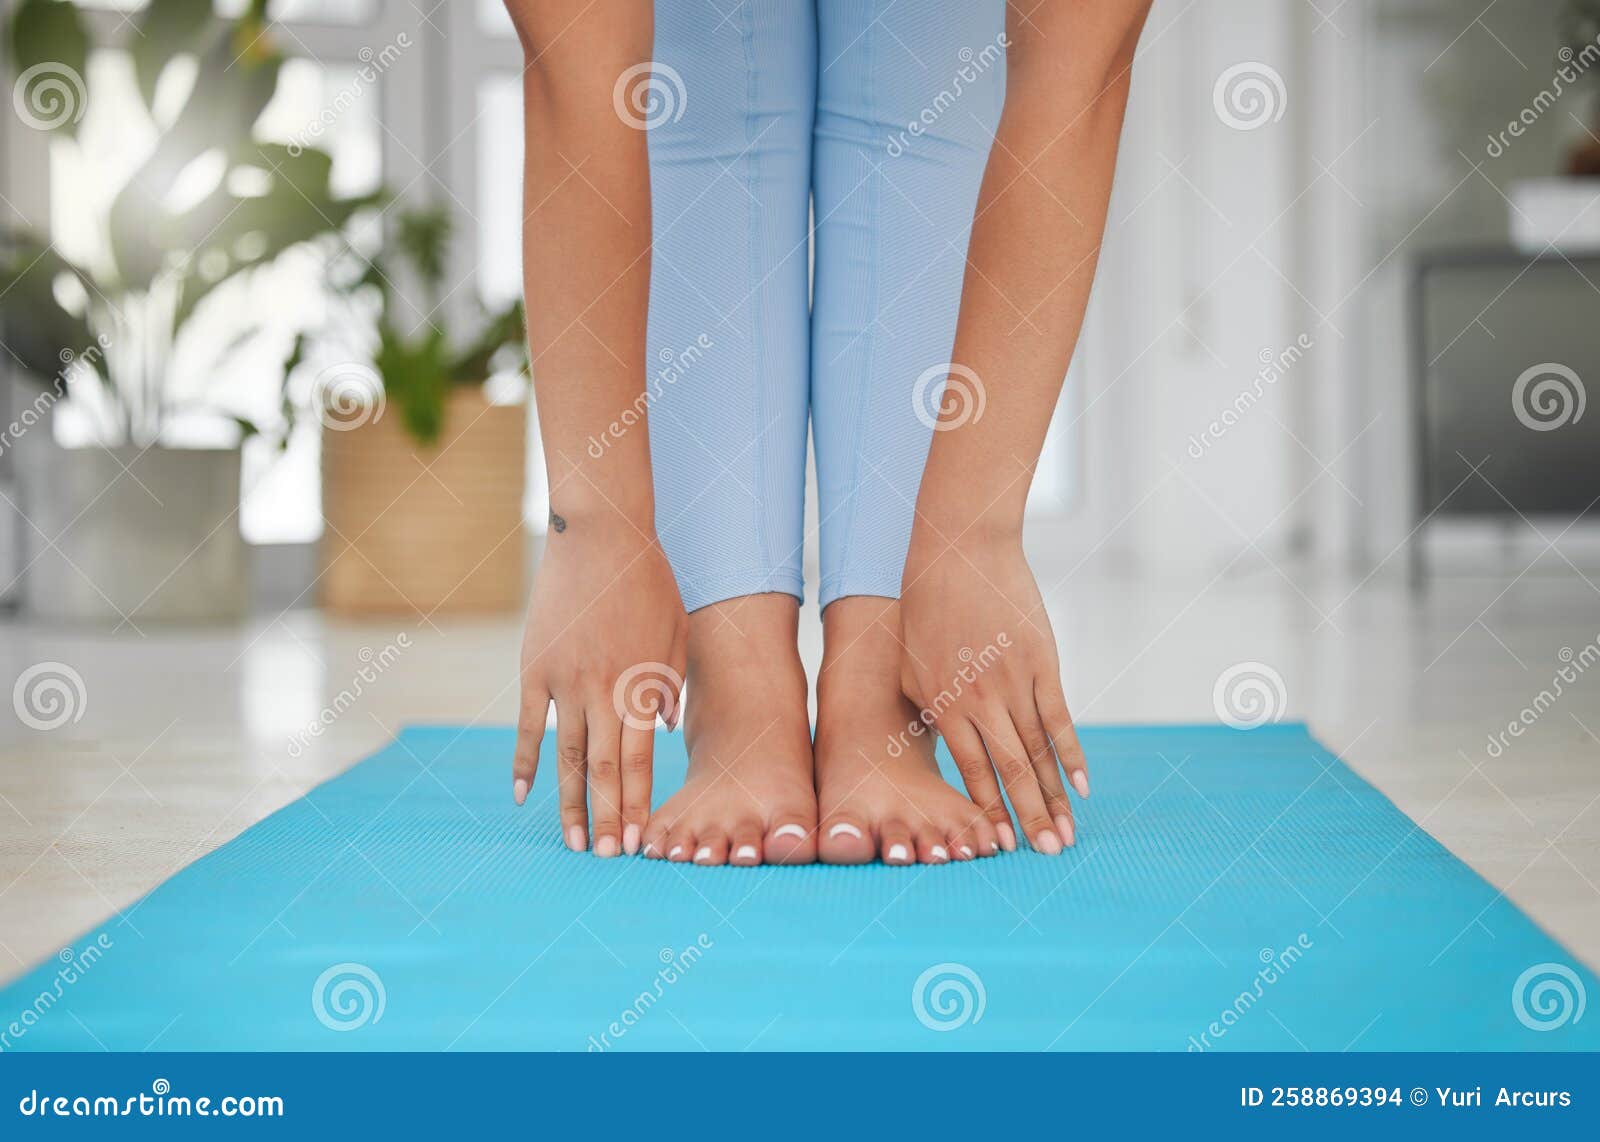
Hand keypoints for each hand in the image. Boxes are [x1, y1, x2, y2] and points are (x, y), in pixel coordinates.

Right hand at [513, 517, 686, 856]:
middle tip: (610, 860)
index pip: (642, 762)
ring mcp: (564, 682)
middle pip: (606, 770)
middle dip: (610, 819)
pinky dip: (525, 763)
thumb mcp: (675, 633)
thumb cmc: (648, 581)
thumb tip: (663, 732)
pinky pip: (529, 727)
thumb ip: (670, 685)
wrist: (600, 534)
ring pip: (567, 757)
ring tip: (576, 844)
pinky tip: (523, 796)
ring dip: (572, 804)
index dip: (640, 805)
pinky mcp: (534, 669)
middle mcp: (603, 692)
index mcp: (642, 685)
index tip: (642, 842)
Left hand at [899, 529, 1086, 853]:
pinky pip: (1059, 719)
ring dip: (1055, 797)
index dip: (989, 811)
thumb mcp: (911, 668)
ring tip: (1068, 834)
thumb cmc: (925, 611)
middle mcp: (981, 701)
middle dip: (1030, 818)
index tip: (1003, 846)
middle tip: (1049, 856)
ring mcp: (1015, 683)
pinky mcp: (1042, 663)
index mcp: (944, 706)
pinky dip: (1072, 754)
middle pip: (1011, 772)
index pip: (972, 772)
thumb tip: (946, 748)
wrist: (959, 552)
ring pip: (1039, 752)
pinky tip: (1083, 786)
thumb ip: (930, 711)